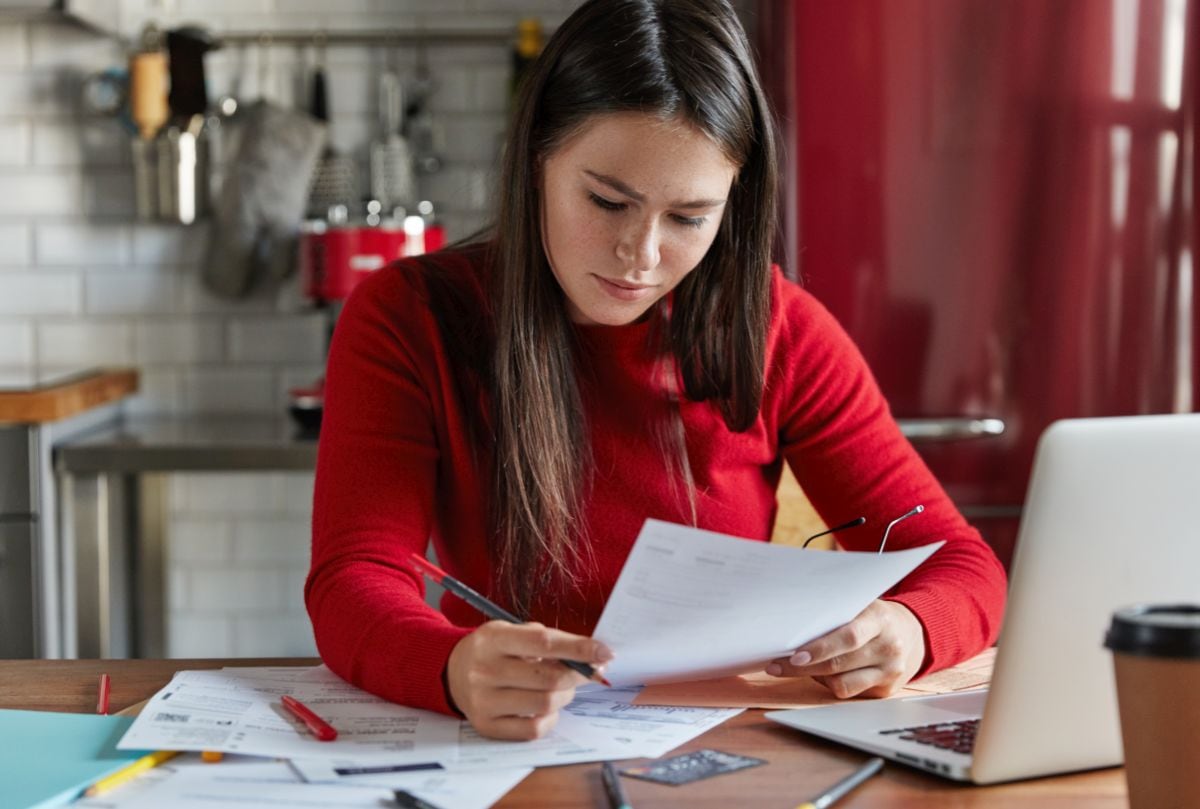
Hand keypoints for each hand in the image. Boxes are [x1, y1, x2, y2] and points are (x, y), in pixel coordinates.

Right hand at [445, 621, 612, 739]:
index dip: (579, 647)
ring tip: (560, 686)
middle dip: (578, 674)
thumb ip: (547, 639)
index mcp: (492, 640)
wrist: (453, 672)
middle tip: (587, 671)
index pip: (544, 642)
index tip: (605, 652)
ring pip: (545, 704)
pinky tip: (545, 707)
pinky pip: (534, 729)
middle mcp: (484, 671)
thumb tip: (591, 655)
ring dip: (564, 695)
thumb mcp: (511, 631)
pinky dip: (550, 718)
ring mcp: (484, 702)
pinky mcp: (487, 726)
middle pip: (549, 678)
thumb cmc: (493, 650)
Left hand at [765, 600, 925, 697]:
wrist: (912, 633)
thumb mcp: (861, 605)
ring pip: (842, 685)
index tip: (794, 655)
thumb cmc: (873, 617)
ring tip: (798, 667)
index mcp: (880, 620)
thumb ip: (835, 613)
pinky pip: (849, 693)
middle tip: (776, 666)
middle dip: (802, 668)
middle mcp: (889, 648)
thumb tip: (793, 625)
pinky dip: (830, 684)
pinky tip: (823, 673)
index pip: (848, 637)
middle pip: (839, 665)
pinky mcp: (886, 691)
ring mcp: (890, 672)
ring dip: (814, 677)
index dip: (820, 648)